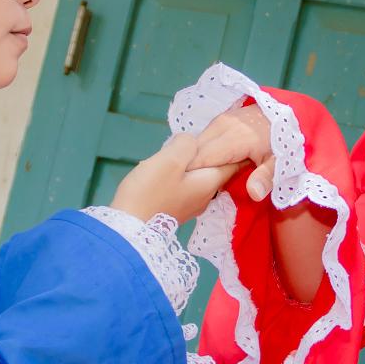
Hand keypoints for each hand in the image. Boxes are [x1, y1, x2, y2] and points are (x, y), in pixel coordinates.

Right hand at [110, 134, 240, 224]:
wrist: (127, 228)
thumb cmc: (150, 191)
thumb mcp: (170, 159)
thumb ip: (186, 144)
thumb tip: (190, 141)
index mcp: (209, 183)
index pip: (233, 163)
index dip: (236, 148)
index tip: (237, 135)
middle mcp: (205, 196)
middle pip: (216, 169)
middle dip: (212, 153)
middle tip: (205, 137)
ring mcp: (190, 204)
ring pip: (199, 176)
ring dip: (193, 163)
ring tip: (180, 150)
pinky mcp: (176, 208)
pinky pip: (185, 185)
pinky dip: (181, 174)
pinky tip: (167, 168)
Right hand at [186, 104, 276, 202]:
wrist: (289, 116)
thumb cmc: (284, 143)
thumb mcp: (279, 163)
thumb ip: (265, 178)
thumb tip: (254, 194)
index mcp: (235, 138)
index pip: (201, 159)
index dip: (195, 177)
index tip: (199, 191)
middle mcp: (223, 126)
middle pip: (195, 152)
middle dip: (194, 170)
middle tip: (202, 187)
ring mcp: (220, 120)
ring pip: (196, 144)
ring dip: (198, 161)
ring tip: (207, 177)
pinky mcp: (220, 118)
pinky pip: (203, 138)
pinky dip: (203, 152)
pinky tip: (212, 164)